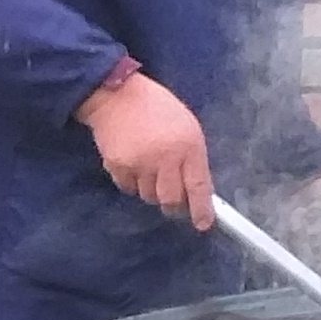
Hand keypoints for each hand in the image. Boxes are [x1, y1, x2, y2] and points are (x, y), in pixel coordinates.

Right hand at [82, 70, 214, 227]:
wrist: (117, 95)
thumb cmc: (158, 109)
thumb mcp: (187, 128)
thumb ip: (192, 158)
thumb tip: (197, 189)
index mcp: (188, 146)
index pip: (198, 186)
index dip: (201, 210)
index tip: (203, 224)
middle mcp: (165, 158)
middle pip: (170, 200)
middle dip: (174, 206)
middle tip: (174, 202)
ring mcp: (139, 164)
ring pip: (148, 196)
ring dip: (152, 191)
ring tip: (151, 170)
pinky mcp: (117, 166)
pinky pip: (127, 187)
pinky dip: (132, 183)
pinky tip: (133, 164)